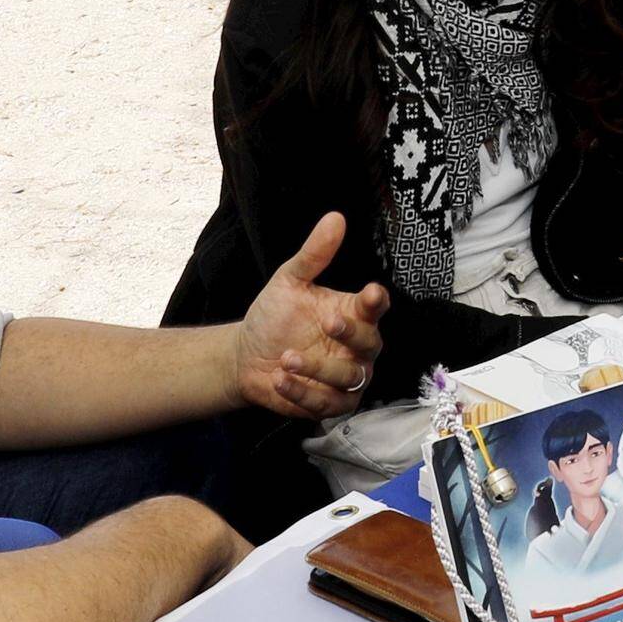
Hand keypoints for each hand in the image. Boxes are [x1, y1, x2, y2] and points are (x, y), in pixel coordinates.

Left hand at [234, 213, 385, 422]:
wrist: (246, 357)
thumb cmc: (275, 317)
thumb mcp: (289, 281)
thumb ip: (314, 254)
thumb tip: (335, 218)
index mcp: (353, 314)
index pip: (376, 307)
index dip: (376, 301)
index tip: (369, 293)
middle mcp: (357, 347)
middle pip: (371, 343)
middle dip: (351, 334)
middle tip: (327, 322)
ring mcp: (347, 377)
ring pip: (350, 377)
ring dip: (318, 368)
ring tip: (286, 357)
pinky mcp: (331, 403)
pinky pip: (327, 403)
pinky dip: (302, 392)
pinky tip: (279, 377)